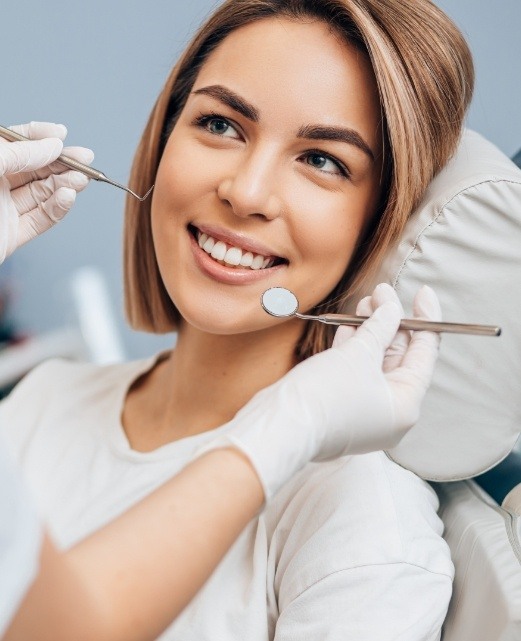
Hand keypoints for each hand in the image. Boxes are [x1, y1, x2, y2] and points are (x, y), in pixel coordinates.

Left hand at [0, 122, 92, 263]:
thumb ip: (18, 154)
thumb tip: (52, 145)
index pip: (16, 143)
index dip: (39, 136)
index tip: (62, 134)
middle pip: (34, 168)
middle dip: (61, 162)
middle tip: (85, 160)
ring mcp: (3, 209)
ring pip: (42, 193)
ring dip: (65, 185)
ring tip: (81, 180)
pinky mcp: (12, 235)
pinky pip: (42, 219)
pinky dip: (58, 208)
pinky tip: (68, 198)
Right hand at [198, 283, 440, 498]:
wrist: (280, 426)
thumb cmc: (325, 395)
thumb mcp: (359, 354)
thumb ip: (380, 326)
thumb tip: (391, 306)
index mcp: (406, 405)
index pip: (425, 354)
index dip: (425, 318)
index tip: (423, 291)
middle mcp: (390, 413)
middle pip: (399, 357)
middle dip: (390, 322)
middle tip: (381, 293)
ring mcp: (365, 413)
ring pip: (374, 363)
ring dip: (370, 331)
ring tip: (364, 302)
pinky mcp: (343, 410)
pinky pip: (356, 374)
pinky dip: (354, 350)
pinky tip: (348, 327)